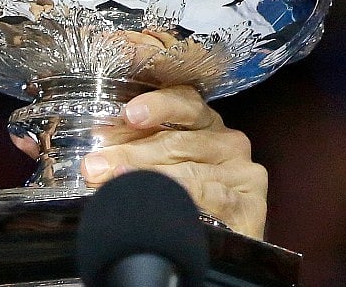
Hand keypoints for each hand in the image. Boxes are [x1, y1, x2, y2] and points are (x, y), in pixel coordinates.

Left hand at [84, 85, 267, 238]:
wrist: (221, 244)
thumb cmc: (183, 197)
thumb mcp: (157, 164)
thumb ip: (132, 150)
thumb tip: (95, 152)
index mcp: (205, 124)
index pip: (184, 102)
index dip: (157, 105)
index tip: (129, 114)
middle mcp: (228, 142)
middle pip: (175, 141)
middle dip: (129, 154)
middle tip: (95, 166)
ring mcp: (243, 173)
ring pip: (188, 171)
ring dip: (146, 178)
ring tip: (114, 182)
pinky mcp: (250, 205)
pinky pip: (212, 198)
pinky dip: (182, 197)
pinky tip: (160, 201)